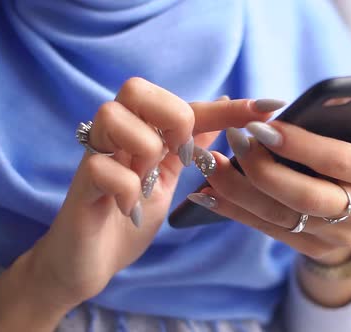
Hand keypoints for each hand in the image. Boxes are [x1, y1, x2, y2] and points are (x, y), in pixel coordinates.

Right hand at [0, 78, 283, 329]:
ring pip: (112, 115)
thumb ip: (188, 148)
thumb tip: (221, 116)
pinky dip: (127, 190)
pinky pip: (102, 170)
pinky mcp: (81, 187)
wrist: (88, 262)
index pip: (187, 108)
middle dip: (171, 114)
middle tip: (181, 152)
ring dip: (144, 146)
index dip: (227, 109)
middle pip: (135, 88)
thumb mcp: (168, 181)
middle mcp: (117, 139)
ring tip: (150, 178)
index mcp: (143, 135)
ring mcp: (96, 160)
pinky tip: (133, 210)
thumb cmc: (128, 218)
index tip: (268, 108)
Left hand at [187, 58, 350, 305]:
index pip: (338, 161)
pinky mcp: (309, 247)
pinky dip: (235, 211)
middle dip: (264, 168)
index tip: (262, 125)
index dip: (300, 145)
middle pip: (305, 196)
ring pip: (280, 216)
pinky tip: (208, 192)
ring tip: (210, 162)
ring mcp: (335, 236)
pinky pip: (266, 230)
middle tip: (234, 139)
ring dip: (239, 189)